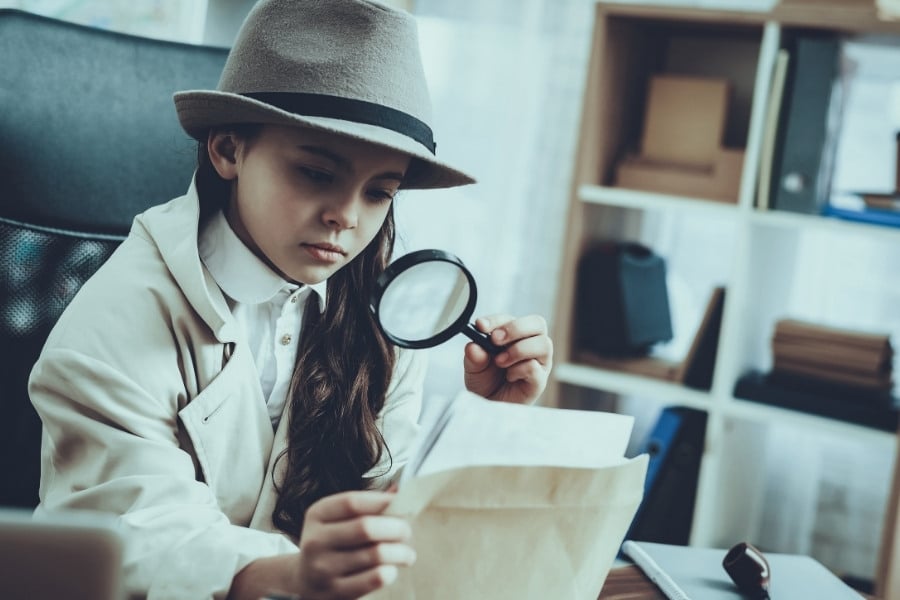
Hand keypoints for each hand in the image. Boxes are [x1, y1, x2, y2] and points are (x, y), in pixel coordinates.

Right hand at [295, 490, 414, 598]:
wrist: (304, 582)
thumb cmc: (331, 543)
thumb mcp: (337, 519)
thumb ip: (365, 505)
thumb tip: (399, 492)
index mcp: (317, 515)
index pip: (352, 502)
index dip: (381, 501)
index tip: (402, 502)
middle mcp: (316, 541)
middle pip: (366, 528)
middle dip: (396, 527)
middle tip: (406, 532)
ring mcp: (324, 568)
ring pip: (376, 554)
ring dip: (400, 552)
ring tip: (407, 553)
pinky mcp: (335, 592)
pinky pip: (375, 578)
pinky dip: (390, 571)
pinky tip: (392, 569)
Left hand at [463, 314, 552, 403]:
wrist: (489, 405)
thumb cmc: (486, 381)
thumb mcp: (474, 366)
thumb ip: (474, 355)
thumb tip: (473, 346)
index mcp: (514, 335)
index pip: (511, 319)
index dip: (496, 320)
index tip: (481, 326)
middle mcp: (530, 345)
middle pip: (537, 323)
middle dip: (515, 328)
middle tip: (495, 339)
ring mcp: (539, 362)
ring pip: (543, 343)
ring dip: (518, 350)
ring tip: (500, 361)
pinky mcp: (539, 380)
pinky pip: (536, 368)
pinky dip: (519, 369)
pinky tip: (509, 376)